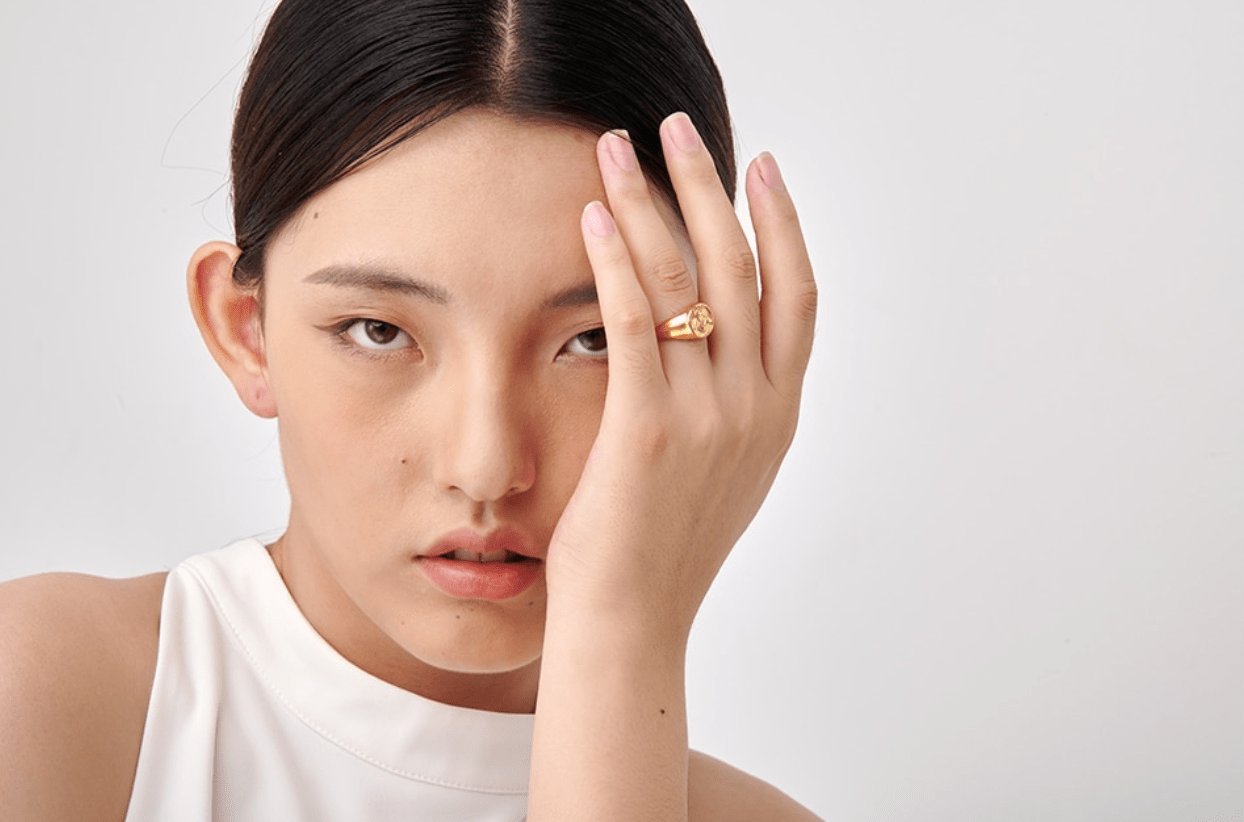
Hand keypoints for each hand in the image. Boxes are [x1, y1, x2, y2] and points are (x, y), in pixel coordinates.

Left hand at [545, 112, 817, 641]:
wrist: (633, 622)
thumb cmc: (664, 550)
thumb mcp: (724, 473)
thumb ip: (734, 407)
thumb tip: (714, 345)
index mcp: (779, 414)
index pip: (798, 296)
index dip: (784, 223)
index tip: (763, 166)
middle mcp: (756, 407)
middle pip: (742, 267)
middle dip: (709, 185)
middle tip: (679, 128)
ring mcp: (708, 416)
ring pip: (685, 279)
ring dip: (649, 202)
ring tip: (618, 148)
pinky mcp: (648, 427)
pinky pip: (634, 319)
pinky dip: (615, 258)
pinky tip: (591, 216)